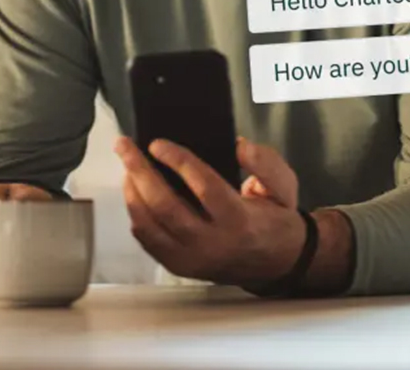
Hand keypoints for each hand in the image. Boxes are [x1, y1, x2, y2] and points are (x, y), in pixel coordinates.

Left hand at [114, 135, 305, 287]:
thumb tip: (239, 146)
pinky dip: (135, 214)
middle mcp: (213, 244)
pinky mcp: (179, 267)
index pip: (203, 187)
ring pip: (150, 226)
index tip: (158, 143)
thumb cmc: (275, 220)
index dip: (178, 161)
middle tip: (125, 146)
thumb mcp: (284, 186)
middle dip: (140, 172)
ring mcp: (193, 260)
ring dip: (132, 193)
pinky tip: (134, 192)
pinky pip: (147, 241)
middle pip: (166, 206)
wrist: (277, 263)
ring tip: (126, 166)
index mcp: (240, 221)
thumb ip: (266, 163)